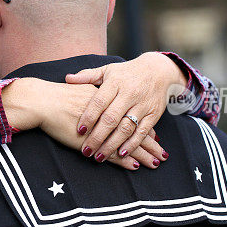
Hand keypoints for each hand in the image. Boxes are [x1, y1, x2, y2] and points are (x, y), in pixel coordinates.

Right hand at [2, 77, 158, 169]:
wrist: (43, 101)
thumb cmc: (58, 96)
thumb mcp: (81, 87)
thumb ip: (94, 92)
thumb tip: (103, 100)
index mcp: (110, 100)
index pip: (133, 115)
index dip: (144, 126)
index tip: (156, 136)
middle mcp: (110, 114)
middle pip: (135, 130)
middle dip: (150, 143)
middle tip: (163, 153)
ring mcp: (101, 129)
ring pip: (127, 143)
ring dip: (143, 154)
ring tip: (156, 162)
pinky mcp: (91, 142)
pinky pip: (112, 153)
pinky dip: (124, 160)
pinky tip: (135, 166)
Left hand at [64, 52, 187, 167]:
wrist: (158, 70)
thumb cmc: (127, 72)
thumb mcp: (107, 70)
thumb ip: (87, 76)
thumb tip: (67, 79)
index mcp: (115, 83)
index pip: (99, 102)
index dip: (89, 117)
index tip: (79, 130)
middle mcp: (129, 94)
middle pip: (111, 119)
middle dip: (98, 137)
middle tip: (87, 151)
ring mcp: (142, 105)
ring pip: (126, 128)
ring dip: (112, 144)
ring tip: (100, 156)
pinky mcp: (153, 114)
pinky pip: (142, 132)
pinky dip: (132, 144)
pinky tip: (121, 154)